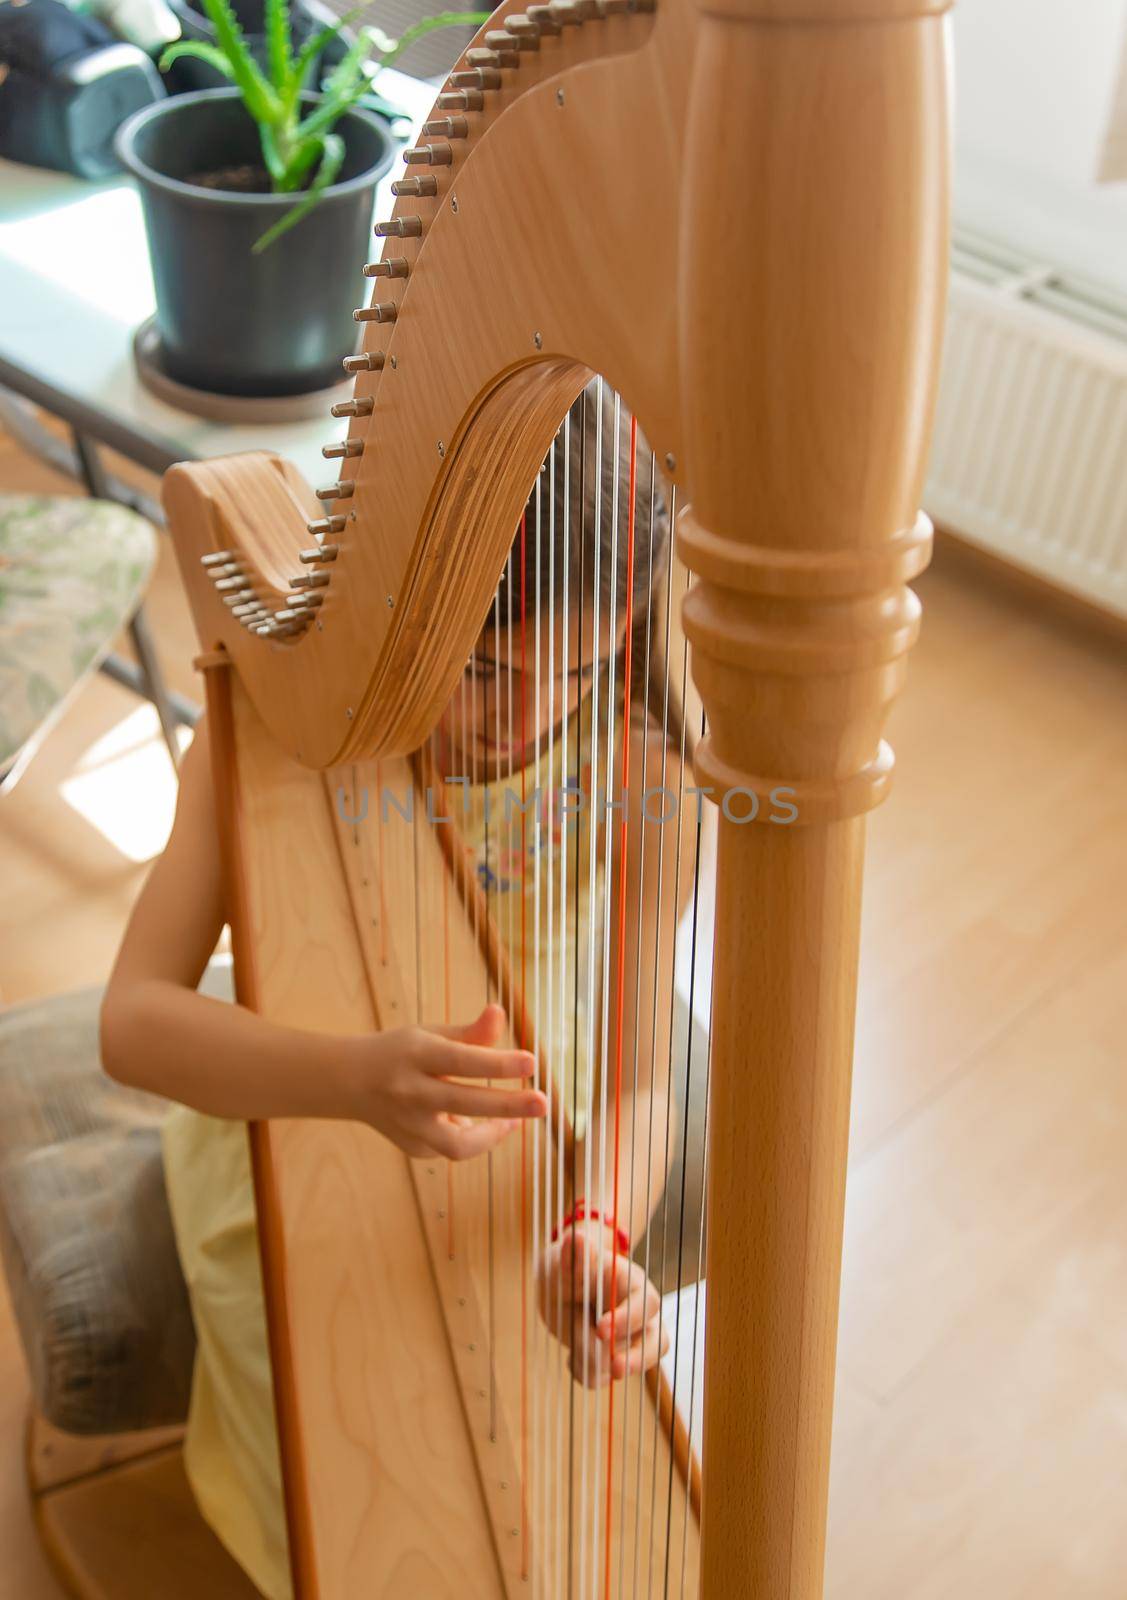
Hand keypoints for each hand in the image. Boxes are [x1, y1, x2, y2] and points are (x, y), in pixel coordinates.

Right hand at [346, 1003, 545, 1159]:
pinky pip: (450, 1149)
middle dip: (508, 1105)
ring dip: (492, 1135)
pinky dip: (472, 1138)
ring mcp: (408, 1125)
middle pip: (464, 1103)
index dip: (498, 1063)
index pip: (462, 1060)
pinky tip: (480, 1123)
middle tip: (544, 1103)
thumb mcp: (432, 1034)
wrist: (350, 1081)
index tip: (531, 1061)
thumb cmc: (403, 1052)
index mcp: (417, 1054)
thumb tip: (500, 1013)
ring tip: (514, 1121)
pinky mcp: (411, 1147)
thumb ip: (470, 1033)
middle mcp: (410, 1091)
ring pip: (456, 1145)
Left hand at [538, 1220, 668, 1386]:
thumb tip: (578, 1238)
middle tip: (613, 1368)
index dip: (629, 1318)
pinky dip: (589, 1374)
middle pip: (657, 1340)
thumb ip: (572, 1261)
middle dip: (637, 1358)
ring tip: (580, 1365)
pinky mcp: (615, 1356)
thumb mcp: (561, 1263)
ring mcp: (631, 1336)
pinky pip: (608, 1375)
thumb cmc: (564, 1269)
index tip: (601, 1328)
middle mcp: (639, 1311)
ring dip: (612, 1370)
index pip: (647, 1301)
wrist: (556, 1285)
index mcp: (630, 1282)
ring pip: (641, 1362)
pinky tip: (570, 1359)